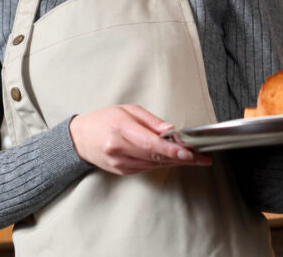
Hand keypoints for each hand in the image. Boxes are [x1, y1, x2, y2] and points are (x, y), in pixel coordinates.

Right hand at [68, 104, 210, 174]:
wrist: (80, 139)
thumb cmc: (105, 119)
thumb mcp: (128, 110)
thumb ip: (151, 121)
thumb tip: (171, 131)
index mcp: (120, 129)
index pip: (149, 143)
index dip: (171, 149)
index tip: (189, 152)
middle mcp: (118, 149)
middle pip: (155, 156)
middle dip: (181, 157)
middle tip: (202, 157)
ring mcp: (120, 163)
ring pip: (154, 164)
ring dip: (176, 162)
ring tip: (195, 158)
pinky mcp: (122, 171)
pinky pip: (147, 168)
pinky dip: (162, 163)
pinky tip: (175, 159)